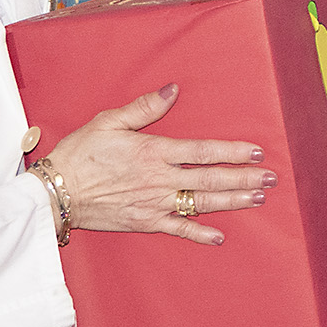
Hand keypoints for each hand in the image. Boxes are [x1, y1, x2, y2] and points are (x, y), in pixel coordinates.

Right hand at [46, 83, 274, 245]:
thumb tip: (173, 90)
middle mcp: (160, 179)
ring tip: (257, 199)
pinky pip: (178, 229)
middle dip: (244, 178)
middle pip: (211, 178)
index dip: (232, 152)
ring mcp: (154, 203)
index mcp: (154, 151)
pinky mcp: (145, 222)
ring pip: (202, 203)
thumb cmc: (80, 153)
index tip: (256, 152)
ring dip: (232, 201)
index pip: (203, 151)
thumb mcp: (109, 121)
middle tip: (271, 179)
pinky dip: (199, 234)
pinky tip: (219, 236)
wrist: (56, 192)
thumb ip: (145, 107)